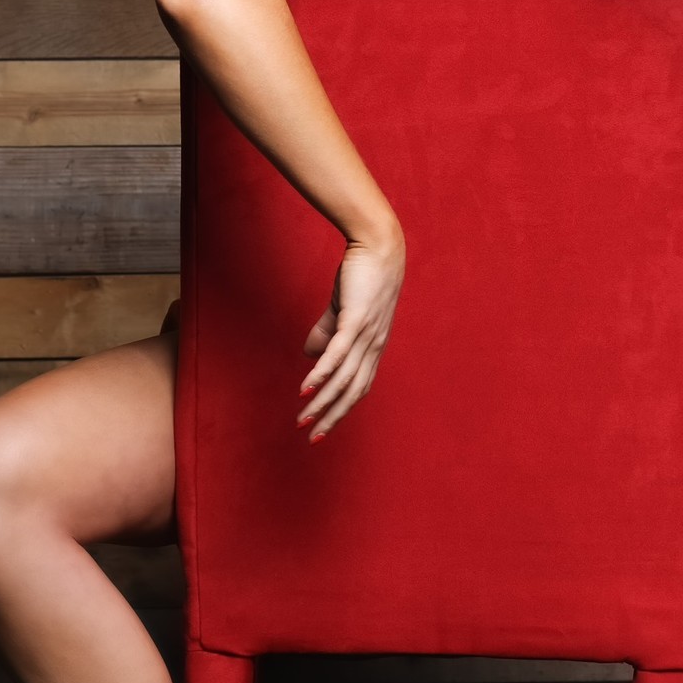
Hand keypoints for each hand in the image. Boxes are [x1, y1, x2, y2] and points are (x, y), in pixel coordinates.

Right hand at [296, 229, 405, 440]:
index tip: (322, 429)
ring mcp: (367, 335)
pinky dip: (322, 374)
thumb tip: (309, 355)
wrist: (378, 244)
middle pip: (352, 392)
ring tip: (304, 419)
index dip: (340, 410)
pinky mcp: (356, 320)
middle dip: (332, 417)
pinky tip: (306, 387)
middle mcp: (374, 346)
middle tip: (312, 438)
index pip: (358, 388)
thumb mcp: (342, 309)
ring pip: (343, 378)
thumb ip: (326, 333)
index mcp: (373, 346)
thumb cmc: (362, 274)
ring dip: (322, 401)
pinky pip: (338, 354)